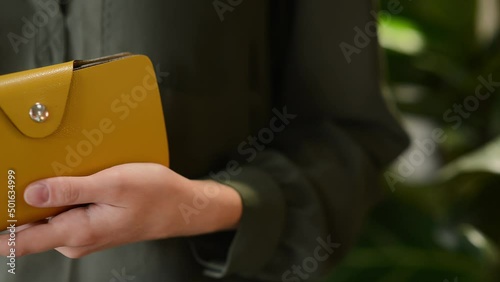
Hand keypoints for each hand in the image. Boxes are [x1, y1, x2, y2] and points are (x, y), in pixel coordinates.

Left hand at [0, 163, 241, 257]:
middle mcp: (75, 239)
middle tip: (36, 171)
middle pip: (29, 225)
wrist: (182, 207)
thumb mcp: (113, 185)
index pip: (19, 242)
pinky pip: (64, 213)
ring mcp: (83, 234)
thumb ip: (70, 191)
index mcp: (77, 232)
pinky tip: (80, 180)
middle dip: (23, 199)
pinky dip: (63, 196)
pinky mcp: (91, 226)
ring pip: (48, 216)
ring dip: (47, 195)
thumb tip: (31, 194)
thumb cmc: (155, 196)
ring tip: (67, 172)